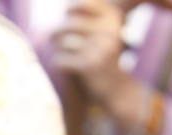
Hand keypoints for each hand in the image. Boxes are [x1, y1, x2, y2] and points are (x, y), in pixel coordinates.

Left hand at [51, 0, 147, 129]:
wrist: (118, 90)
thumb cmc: (104, 57)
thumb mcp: (103, 32)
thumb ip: (87, 18)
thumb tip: (64, 6)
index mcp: (113, 18)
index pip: (82, 4)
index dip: (70, 9)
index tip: (67, 15)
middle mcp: (108, 31)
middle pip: (68, 24)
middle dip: (57, 32)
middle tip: (54, 38)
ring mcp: (99, 49)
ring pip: (62, 41)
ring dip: (58, 48)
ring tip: (62, 52)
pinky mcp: (88, 66)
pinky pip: (61, 59)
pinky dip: (59, 63)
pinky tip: (65, 66)